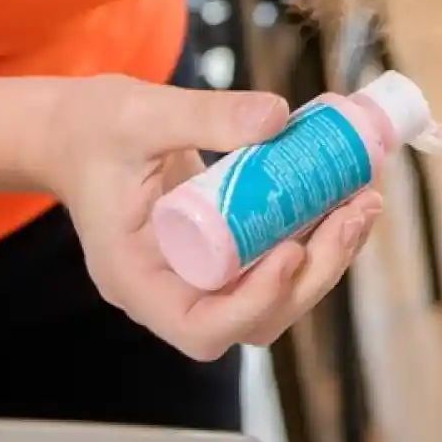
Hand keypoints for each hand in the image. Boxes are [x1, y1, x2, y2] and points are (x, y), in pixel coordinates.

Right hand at [28, 75, 380, 362]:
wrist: (78, 132)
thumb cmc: (94, 129)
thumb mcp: (142, 114)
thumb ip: (205, 115)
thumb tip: (278, 117)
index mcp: (135, 278)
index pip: (200, 327)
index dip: (254, 301)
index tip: (290, 250)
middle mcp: (170, 292)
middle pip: (254, 317)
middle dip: (314, 272)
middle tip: (355, 211)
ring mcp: (199, 278)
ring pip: (275, 295)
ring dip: (327, 257)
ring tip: (364, 201)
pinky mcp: (224, 254)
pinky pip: (274, 261)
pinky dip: (315, 235)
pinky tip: (347, 193)